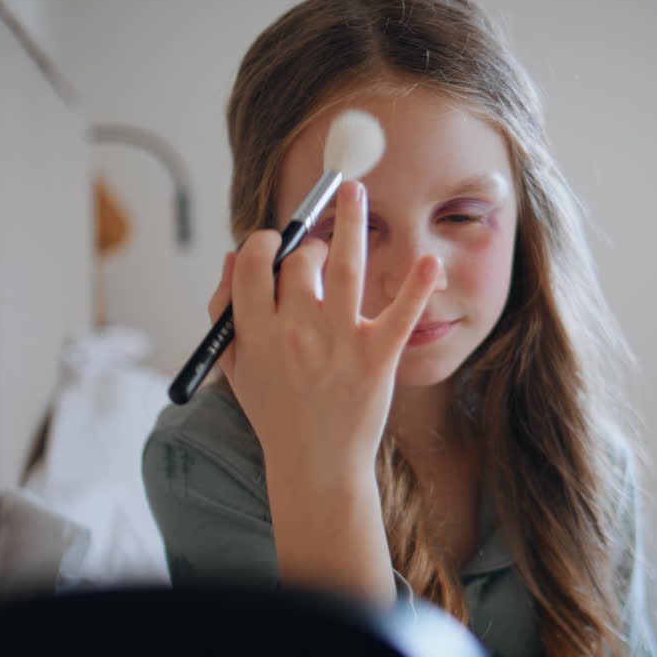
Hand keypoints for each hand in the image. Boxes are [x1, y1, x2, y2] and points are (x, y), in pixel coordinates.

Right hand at [208, 180, 440, 475]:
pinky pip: (400, 313)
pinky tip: (430, 259)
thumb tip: (233, 257)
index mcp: (256, 333)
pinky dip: (417, 285)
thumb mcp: (236, 367)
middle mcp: (295, 332)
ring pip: (344, 265)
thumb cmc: (276, 412)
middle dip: (307, 246)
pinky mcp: (377, 358)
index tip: (275, 242)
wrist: (315, 466)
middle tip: (318, 252)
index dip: (264, 243)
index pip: (253, 264)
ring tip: (355, 190)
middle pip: (300, 261)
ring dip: (351, 220)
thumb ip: (226, 312)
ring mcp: (338, 342)